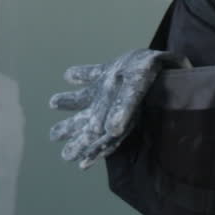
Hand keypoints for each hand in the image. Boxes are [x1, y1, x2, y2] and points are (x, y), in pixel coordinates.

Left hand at [49, 48, 185, 167]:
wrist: (162, 55)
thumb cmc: (150, 73)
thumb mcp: (135, 89)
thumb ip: (123, 108)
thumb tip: (111, 129)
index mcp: (115, 115)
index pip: (100, 138)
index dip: (88, 149)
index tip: (75, 160)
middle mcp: (110, 104)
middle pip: (89, 121)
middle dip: (73, 130)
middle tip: (54, 136)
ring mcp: (109, 87)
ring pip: (87, 98)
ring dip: (70, 101)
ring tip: (52, 102)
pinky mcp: (110, 70)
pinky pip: (92, 74)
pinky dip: (80, 75)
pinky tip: (68, 75)